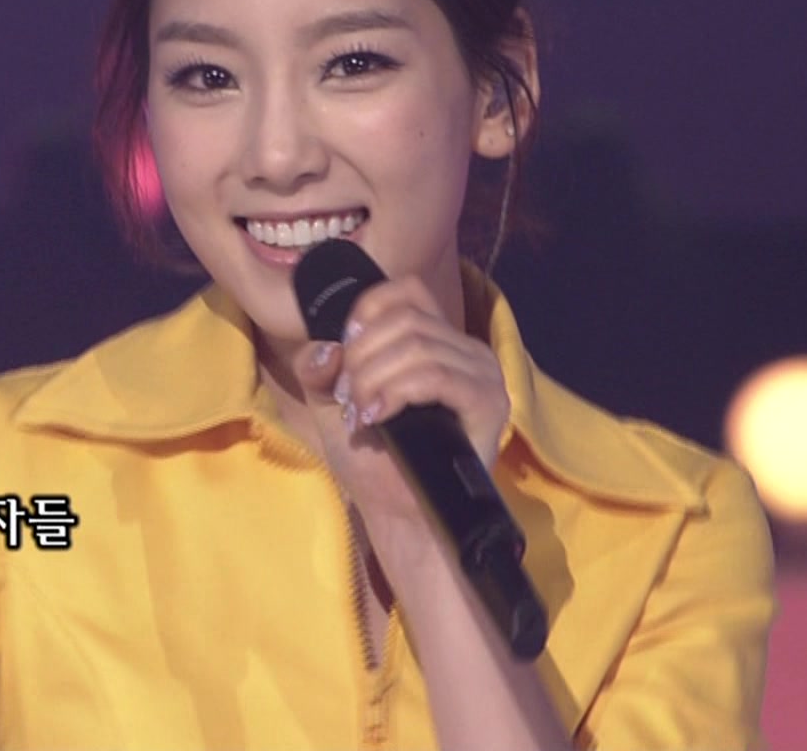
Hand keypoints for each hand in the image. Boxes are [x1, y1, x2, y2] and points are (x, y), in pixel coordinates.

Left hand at [292, 277, 510, 548]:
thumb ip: (318, 369)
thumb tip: (327, 347)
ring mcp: (482, 373)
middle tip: (349, 400)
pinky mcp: (488, 402)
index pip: (404, 291)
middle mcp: (465, 349)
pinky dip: (397, 391)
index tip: (345, 357)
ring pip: (417, 346)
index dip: (365, 313)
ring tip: (362, 415)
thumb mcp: (331, 404)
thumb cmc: (373, 460)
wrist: (400, 515)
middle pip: (404, 319)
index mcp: (435, 339)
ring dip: (373, 379)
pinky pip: (436, 375)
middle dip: (361, 358)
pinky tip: (379, 417)